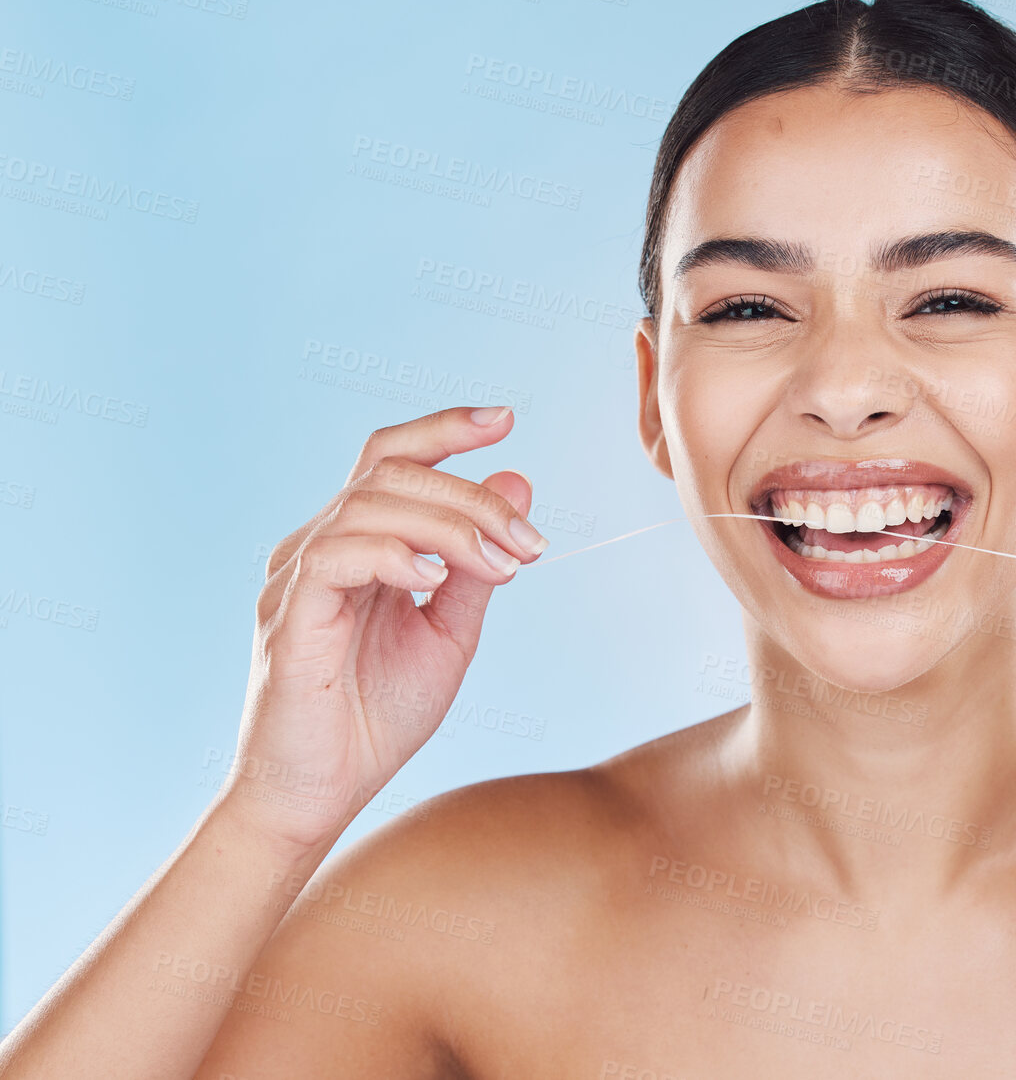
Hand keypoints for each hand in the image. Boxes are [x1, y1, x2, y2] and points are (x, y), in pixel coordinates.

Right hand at [218, 406, 547, 852]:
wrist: (321, 795)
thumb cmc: (376, 719)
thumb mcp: (449, 633)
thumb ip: (477, 562)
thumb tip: (517, 482)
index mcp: (356, 544)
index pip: (391, 459)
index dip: (444, 429)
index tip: (505, 418)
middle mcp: (320, 547)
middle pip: (391, 472)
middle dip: (472, 497)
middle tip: (529, 543)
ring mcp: (297, 577)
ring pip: (371, 504)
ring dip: (451, 527)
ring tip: (500, 567)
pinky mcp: (288, 615)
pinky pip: (337, 554)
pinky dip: (394, 555)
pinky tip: (432, 580)